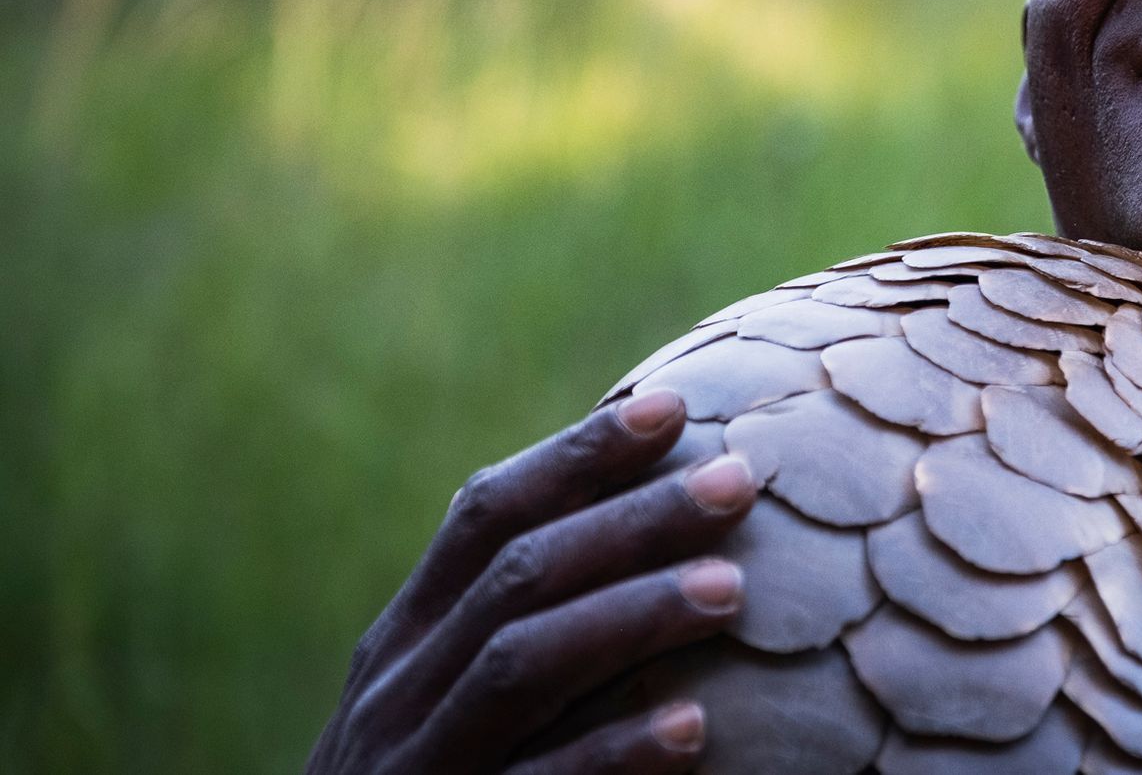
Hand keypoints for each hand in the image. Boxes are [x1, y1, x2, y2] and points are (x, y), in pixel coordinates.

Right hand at [306, 389, 758, 772]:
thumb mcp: (443, 695)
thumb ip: (516, 617)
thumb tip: (645, 517)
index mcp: (403, 638)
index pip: (485, 514)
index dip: (577, 456)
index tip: (673, 408)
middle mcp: (397, 692)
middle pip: (518, 575)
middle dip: (632, 519)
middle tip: (737, 481)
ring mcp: (416, 766)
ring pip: (521, 665)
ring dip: (631, 616)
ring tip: (732, 587)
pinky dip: (611, 753)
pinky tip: (691, 729)